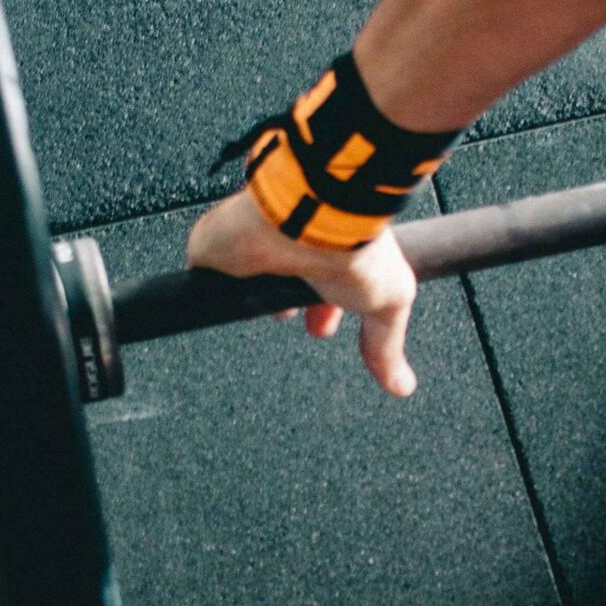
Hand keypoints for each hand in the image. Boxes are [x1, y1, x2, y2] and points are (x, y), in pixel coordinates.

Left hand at [185, 190, 418, 396]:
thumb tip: (402, 385)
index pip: (322, 284)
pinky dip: (209, 289)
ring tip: (255, 316)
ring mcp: (251, 247)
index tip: (320, 330)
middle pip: (280, 281)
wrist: (310, 220)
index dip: (322, 310)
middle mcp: (291, 247)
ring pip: (241, 278)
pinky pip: (203, 273)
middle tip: (288, 319)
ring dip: (248, 297)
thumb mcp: (388, 302)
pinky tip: (211, 303)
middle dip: (285, 305)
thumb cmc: (354, 248)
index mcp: (331, 253)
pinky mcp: (216, 250)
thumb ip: (388, 345)